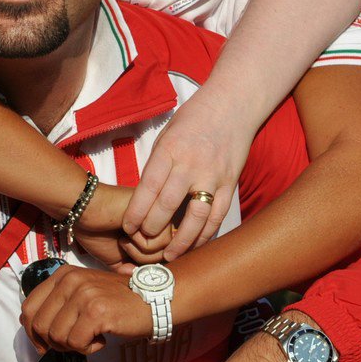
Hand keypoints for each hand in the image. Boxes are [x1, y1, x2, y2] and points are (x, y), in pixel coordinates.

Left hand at [19, 264, 151, 352]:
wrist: (154, 299)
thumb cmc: (118, 302)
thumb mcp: (83, 292)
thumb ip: (59, 304)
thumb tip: (33, 330)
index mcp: (62, 275)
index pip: (28, 308)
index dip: (32, 332)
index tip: (45, 344)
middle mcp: (70, 281)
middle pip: (39, 326)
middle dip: (54, 343)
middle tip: (76, 342)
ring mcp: (83, 295)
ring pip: (57, 337)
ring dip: (74, 346)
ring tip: (92, 336)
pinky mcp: (96, 312)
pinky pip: (76, 344)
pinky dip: (88, 349)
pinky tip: (102, 339)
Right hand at [73, 184, 173, 269]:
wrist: (84, 212)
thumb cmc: (97, 232)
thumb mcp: (116, 259)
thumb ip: (132, 271)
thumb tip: (144, 281)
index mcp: (151, 230)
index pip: (163, 258)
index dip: (147, 267)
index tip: (129, 262)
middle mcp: (159, 221)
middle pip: (167, 255)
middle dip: (142, 260)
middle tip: (123, 245)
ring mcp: (159, 215)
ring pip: (166, 250)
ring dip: (140, 251)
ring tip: (124, 237)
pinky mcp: (157, 209)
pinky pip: (161, 241)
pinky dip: (140, 243)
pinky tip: (127, 230)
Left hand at [125, 90, 252, 259]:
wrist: (233, 105)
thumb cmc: (193, 120)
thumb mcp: (167, 136)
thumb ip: (157, 166)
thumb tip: (144, 199)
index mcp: (170, 150)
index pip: (149, 187)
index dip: (136, 211)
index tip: (127, 228)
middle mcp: (192, 164)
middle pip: (168, 204)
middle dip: (152, 228)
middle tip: (142, 242)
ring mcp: (214, 176)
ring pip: (196, 217)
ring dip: (181, 241)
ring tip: (169, 257)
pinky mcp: (231, 184)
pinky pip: (218, 216)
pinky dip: (206, 235)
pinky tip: (195, 246)